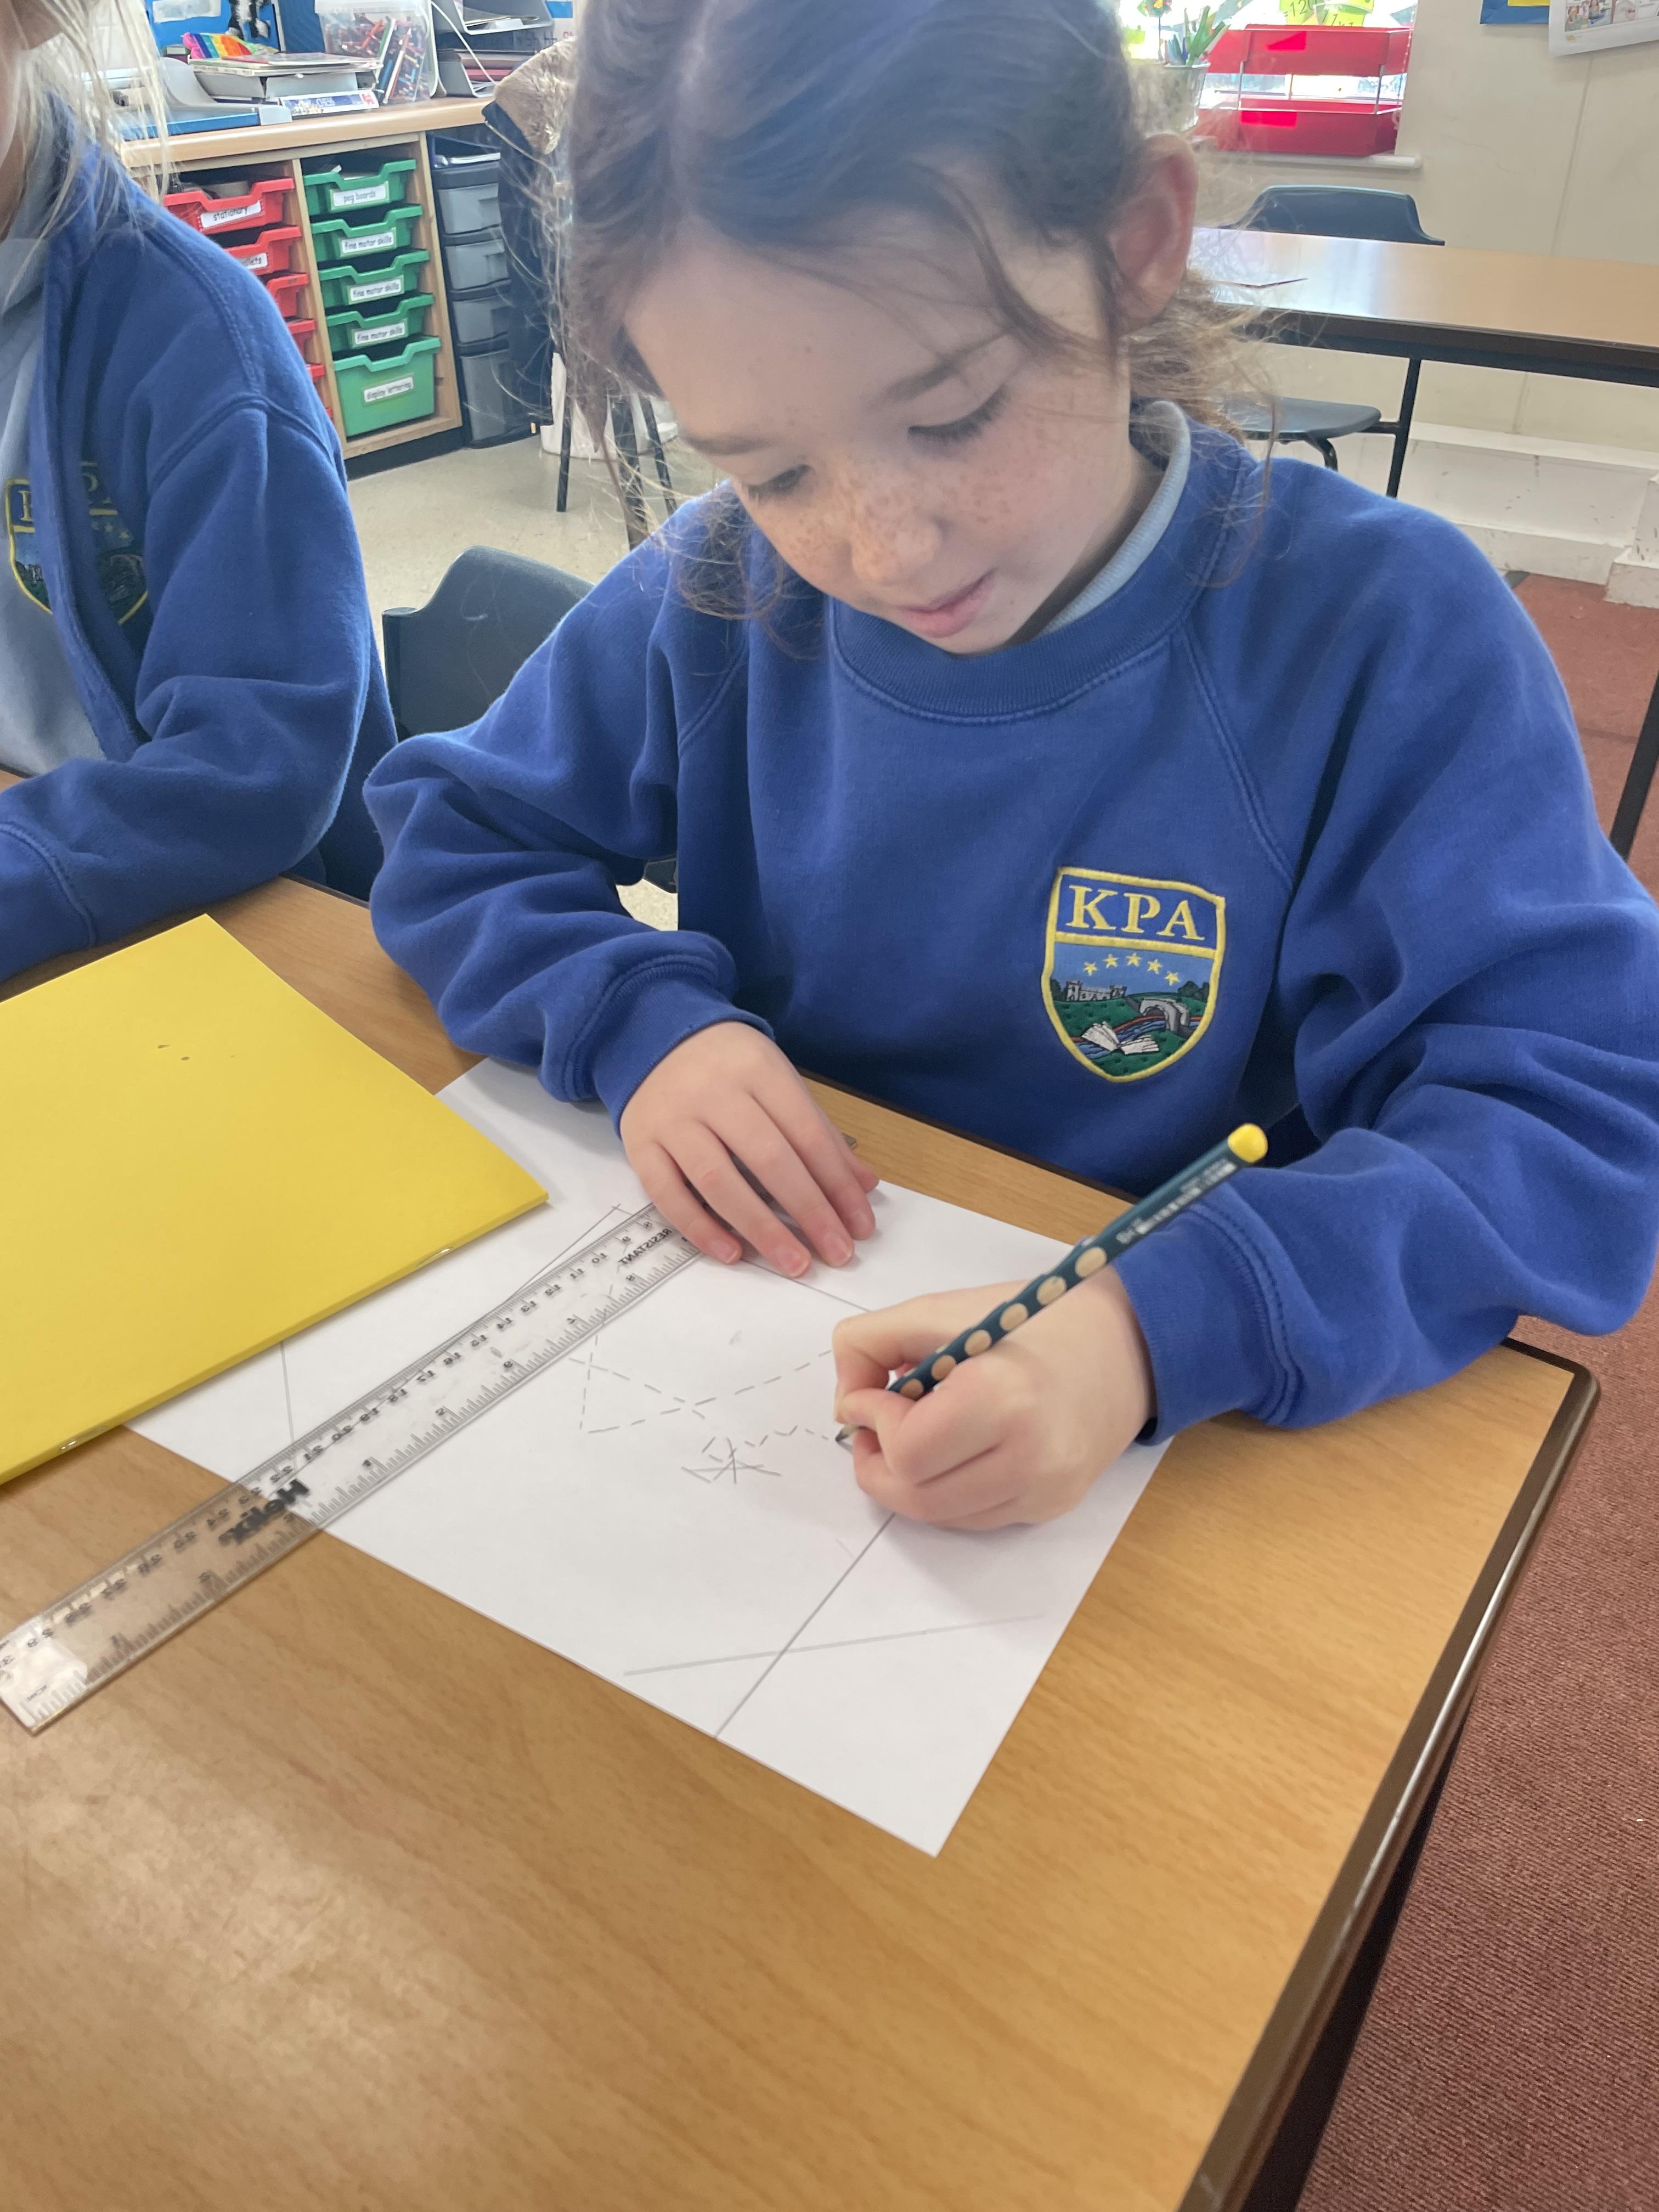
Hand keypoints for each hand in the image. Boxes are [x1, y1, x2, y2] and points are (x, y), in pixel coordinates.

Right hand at [620, 1022, 878, 1274]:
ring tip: (795, 1263)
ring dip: (761, 1228)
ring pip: (718, 1180)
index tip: (860, 1226)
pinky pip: (666, 1194)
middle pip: (768, 1159)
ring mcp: (672, 1119)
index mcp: (758, 1070)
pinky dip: (700, 1228)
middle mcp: (713, 1093)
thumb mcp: (777, 1081)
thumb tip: (863, 1185)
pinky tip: (733, 1254)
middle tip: (838, 1254)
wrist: (652, 1036)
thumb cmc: (728, 1067)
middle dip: (809, 1211)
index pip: (807, 1134)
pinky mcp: (639, 1143)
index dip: (837, 1184)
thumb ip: (818, 1132)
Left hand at [831, 1269, 1152, 1529]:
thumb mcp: (942, 1310)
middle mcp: (1029, 1458)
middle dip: (879, 1461)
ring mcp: (1045, 1491)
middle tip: (876, 1424)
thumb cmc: (1033, 1319)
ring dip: (908, 1481)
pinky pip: (974, 1518)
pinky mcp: (1052, 1506)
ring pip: (941, 1516)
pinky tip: (955, 1449)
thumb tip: (844, 1404)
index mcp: (1003, 1399)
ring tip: (912, 1433)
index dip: (872, 1423)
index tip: (871, 1392)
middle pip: (916, 1497)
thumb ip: (871, 1343)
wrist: (1127, 1343)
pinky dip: (946, 1490)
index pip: (907, 1452)